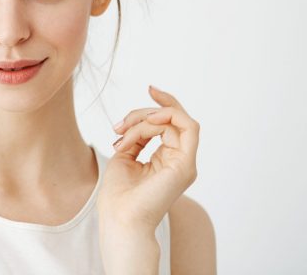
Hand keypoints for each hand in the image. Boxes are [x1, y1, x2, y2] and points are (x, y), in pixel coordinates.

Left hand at [97, 85, 199, 232]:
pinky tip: (148, 121)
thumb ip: (136, 137)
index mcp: (168, 160)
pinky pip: (188, 127)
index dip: (160, 105)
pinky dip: (167, 117)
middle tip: (120, 125)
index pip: (171, 124)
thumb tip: (139, 122)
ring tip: (124, 132)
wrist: (120, 218)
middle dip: (145, 112)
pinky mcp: (185, 165)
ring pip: (176, 120)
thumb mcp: (125, 156)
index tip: (149, 89)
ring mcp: (185, 163)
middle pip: (173, 118)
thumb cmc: (119, 195)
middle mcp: (180, 160)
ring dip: (146, 119)